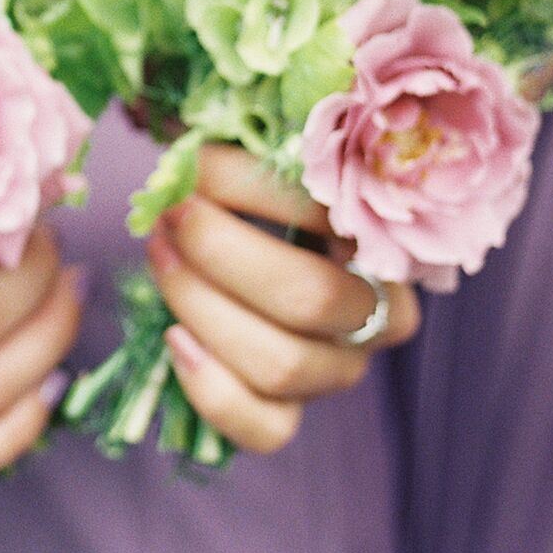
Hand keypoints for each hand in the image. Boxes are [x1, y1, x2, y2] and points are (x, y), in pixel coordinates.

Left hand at [148, 146, 417, 455]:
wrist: (235, 237)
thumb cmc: (254, 180)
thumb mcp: (267, 143)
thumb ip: (261, 129)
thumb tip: (210, 122)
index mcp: (391, 237)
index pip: (338, 220)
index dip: (257, 192)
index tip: (199, 163)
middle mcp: (382, 313)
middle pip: (308, 300)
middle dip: (221, 253)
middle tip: (171, 213)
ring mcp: (340, 369)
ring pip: (281, 365)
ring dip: (201, 306)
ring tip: (160, 253)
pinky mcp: (292, 413)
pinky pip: (265, 429)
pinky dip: (210, 388)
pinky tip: (174, 338)